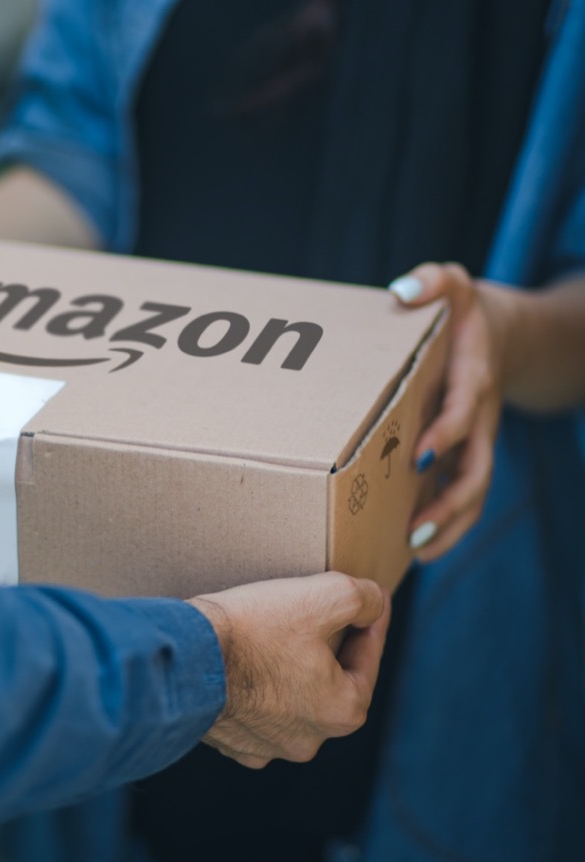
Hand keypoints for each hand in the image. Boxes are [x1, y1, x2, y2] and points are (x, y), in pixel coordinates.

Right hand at [187, 572, 389, 768]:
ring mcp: (267, 746)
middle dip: (327, 648)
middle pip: (330, 681)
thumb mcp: (324, 595)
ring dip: (288, 671)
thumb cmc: (252, 629)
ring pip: (291, 699)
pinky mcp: (231, 742)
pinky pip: (253, 712)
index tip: (368, 599)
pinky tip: (243, 665)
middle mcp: (309, 739)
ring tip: (274, 636)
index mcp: (342, 710)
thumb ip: (363, 597)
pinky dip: (253, 690)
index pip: (368, 657)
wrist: (182, 658)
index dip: (370, 620)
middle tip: (314, 614)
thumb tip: (374, 602)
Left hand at [388, 264, 517, 559]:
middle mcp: (478, 417)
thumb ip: (433, 282)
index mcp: (473, 379)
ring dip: (449, 525)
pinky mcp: (465, 454)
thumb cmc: (464, 312)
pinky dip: (445, 522)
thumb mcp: (453, 285)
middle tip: (415, 530)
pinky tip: (413, 547)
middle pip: (475, 470)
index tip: (419, 454)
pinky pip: (461, 494)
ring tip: (415, 552)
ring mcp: (475, 441)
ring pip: (472, 492)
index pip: (463, 412)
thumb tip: (403, 291)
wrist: (503, 334)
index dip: (446, 433)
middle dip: (449, 503)